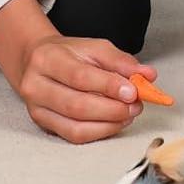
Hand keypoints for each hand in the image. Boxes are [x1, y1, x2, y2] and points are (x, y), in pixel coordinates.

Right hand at [0, 0, 157, 142]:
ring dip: (108, 124)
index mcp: (47, 59)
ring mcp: (36, 109)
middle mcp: (35, 85)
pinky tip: (114, 123)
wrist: (37, 61)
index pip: (80, 76)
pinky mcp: (42, 125)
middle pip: (77, 105)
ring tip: (128, 114)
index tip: (133, 91)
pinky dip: (99, 132)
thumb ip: (121, 61)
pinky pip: (73, 136)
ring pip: (75, 126)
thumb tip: (148, 75)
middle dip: (112, 109)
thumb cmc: (68, 54)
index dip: (108, 86)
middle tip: (135, 105)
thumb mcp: (94, 47)